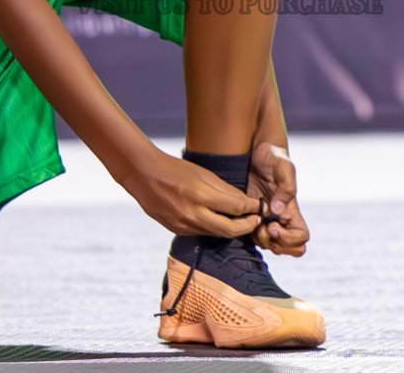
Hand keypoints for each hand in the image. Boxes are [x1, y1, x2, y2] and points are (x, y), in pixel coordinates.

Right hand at [120, 149, 263, 238]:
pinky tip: (220, 221)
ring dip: (231, 230)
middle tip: (256, 220)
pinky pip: (202, 232)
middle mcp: (192, 214)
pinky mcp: (177, 230)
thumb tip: (245, 202)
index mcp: (200, 195)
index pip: (235, 208)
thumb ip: (224, 189)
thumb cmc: (175, 169)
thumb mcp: (202, 173)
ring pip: (216, 234)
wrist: (144, 175)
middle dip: (246, 227)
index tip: (260, 207)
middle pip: (229, 230)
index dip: (252, 209)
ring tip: (242, 222)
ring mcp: (184, 225)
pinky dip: (214, 228)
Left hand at [247, 141, 309, 256]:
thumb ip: (285, 188)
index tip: (274, 226)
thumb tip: (278, 210)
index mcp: (292, 210)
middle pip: (289, 248)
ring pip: (272, 246)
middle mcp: (283, 218)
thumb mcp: (283, 167)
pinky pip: (257, 237)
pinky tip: (247, 220)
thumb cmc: (274, 158)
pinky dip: (252, 235)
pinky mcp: (255, 217)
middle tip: (264, 229)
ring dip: (263, 241)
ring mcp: (269, 219)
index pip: (301, 237)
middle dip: (276, 245)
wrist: (259, 153)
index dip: (289, 239)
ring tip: (254, 223)